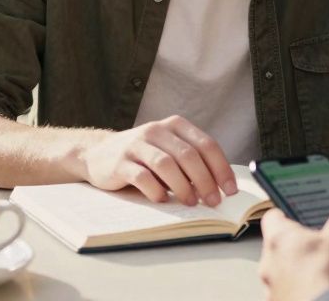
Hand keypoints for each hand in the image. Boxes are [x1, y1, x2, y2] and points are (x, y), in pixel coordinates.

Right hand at [75, 115, 237, 206]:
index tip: (230, 190)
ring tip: (190, 203)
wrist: (99, 155)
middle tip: (212, 201)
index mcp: (174, 125)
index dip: (221, 168)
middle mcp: (156, 130)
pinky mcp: (120, 162)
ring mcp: (136, 145)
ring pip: (166, 164)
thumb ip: (191, 162)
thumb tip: (219, 187)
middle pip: (188, 155)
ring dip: (183, 187)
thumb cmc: (143, 157)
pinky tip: (162, 199)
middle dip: (205, 181)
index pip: (206, 144)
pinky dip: (156, 190)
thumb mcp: (168, 150)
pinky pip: (142, 176)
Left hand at [258, 209, 328, 300]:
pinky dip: (323, 295)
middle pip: (287, 252)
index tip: (295, 216)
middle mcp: (270, 268)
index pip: (273, 218)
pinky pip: (305, 297)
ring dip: (317, 278)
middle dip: (309, 253)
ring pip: (297, 279)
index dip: (288, 216)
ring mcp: (276, 293)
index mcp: (278, 240)